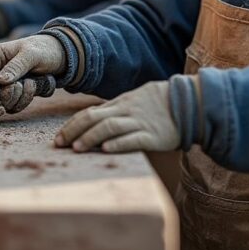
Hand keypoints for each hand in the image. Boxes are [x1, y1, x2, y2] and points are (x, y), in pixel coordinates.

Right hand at [0, 34, 66, 117]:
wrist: (59, 54)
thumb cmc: (44, 49)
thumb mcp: (32, 54)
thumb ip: (17, 66)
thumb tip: (0, 81)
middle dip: (5, 99)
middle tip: (20, 89)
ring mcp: (2, 83)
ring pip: (1, 104)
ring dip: (18, 100)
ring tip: (32, 83)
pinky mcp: (11, 92)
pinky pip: (13, 105)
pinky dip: (25, 101)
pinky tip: (35, 87)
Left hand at [54, 81, 178, 152]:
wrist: (189, 102)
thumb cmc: (161, 103)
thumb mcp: (137, 99)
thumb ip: (118, 108)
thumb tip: (96, 116)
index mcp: (121, 103)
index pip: (90, 112)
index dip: (72, 124)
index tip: (59, 137)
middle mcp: (127, 111)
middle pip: (94, 118)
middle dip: (74, 131)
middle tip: (59, 144)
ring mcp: (139, 122)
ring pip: (110, 127)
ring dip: (90, 138)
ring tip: (77, 149)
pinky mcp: (153, 135)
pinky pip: (133, 139)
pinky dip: (118, 144)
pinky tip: (105, 149)